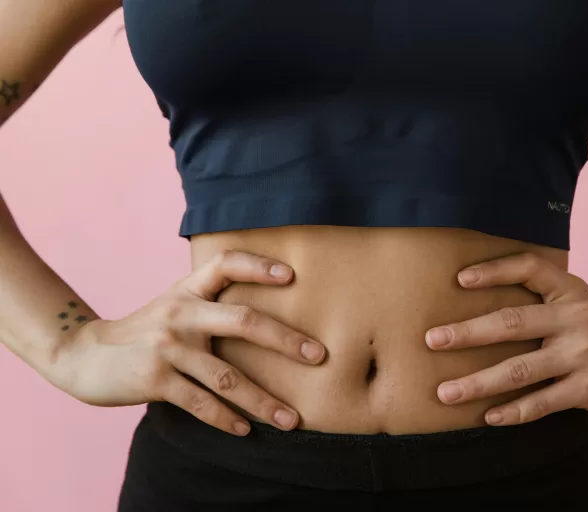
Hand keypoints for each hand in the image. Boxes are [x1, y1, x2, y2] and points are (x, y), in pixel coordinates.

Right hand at [55, 250, 326, 435]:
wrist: (86, 356)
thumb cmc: (146, 331)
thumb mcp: (176, 306)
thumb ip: (212, 304)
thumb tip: (269, 316)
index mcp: (188, 290)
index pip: (226, 264)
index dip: (258, 266)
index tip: (291, 275)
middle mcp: (181, 314)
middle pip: (242, 321)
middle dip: (285, 340)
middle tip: (319, 355)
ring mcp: (168, 347)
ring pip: (227, 376)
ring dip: (263, 401)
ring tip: (292, 420)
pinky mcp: (155, 379)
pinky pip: (201, 402)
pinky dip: (226, 419)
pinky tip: (247, 430)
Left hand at [425, 253, 587, 425]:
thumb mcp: (576, 304)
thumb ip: (540, 299)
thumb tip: (471, 295)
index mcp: (570, 290)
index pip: (531, 268)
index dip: (495, 270)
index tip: (458, 279)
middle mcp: (577, 317)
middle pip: (513, 322)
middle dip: (467, 333)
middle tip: (431, 340)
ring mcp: (584, 354)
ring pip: (520, 369)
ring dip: (478, 382)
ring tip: (445, 393)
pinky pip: (542, 402)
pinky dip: (513, 411)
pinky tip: (487, 417)